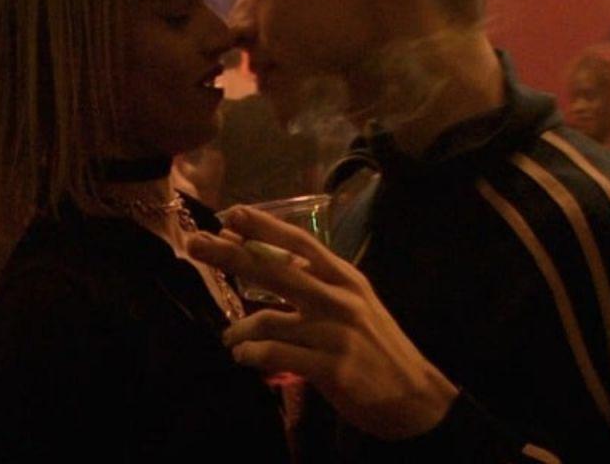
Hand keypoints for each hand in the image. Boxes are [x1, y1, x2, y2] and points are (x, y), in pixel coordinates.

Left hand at [188, 206, 458, 439]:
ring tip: (230, 339)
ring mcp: (334, 333)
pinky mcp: (330, 368)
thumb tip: (267, 257)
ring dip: (239, 330)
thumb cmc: (375, 344)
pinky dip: (252, 354)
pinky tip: (244, 357)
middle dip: (231, 255)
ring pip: (269, 320)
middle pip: (276, 270)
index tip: (229, 213)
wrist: (413, 396)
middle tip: (196, 244)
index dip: (263, 226)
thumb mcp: (354, 301)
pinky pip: (276, 354)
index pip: (300, 242)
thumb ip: (316, 281)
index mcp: (345, 278)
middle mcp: (339, 299)